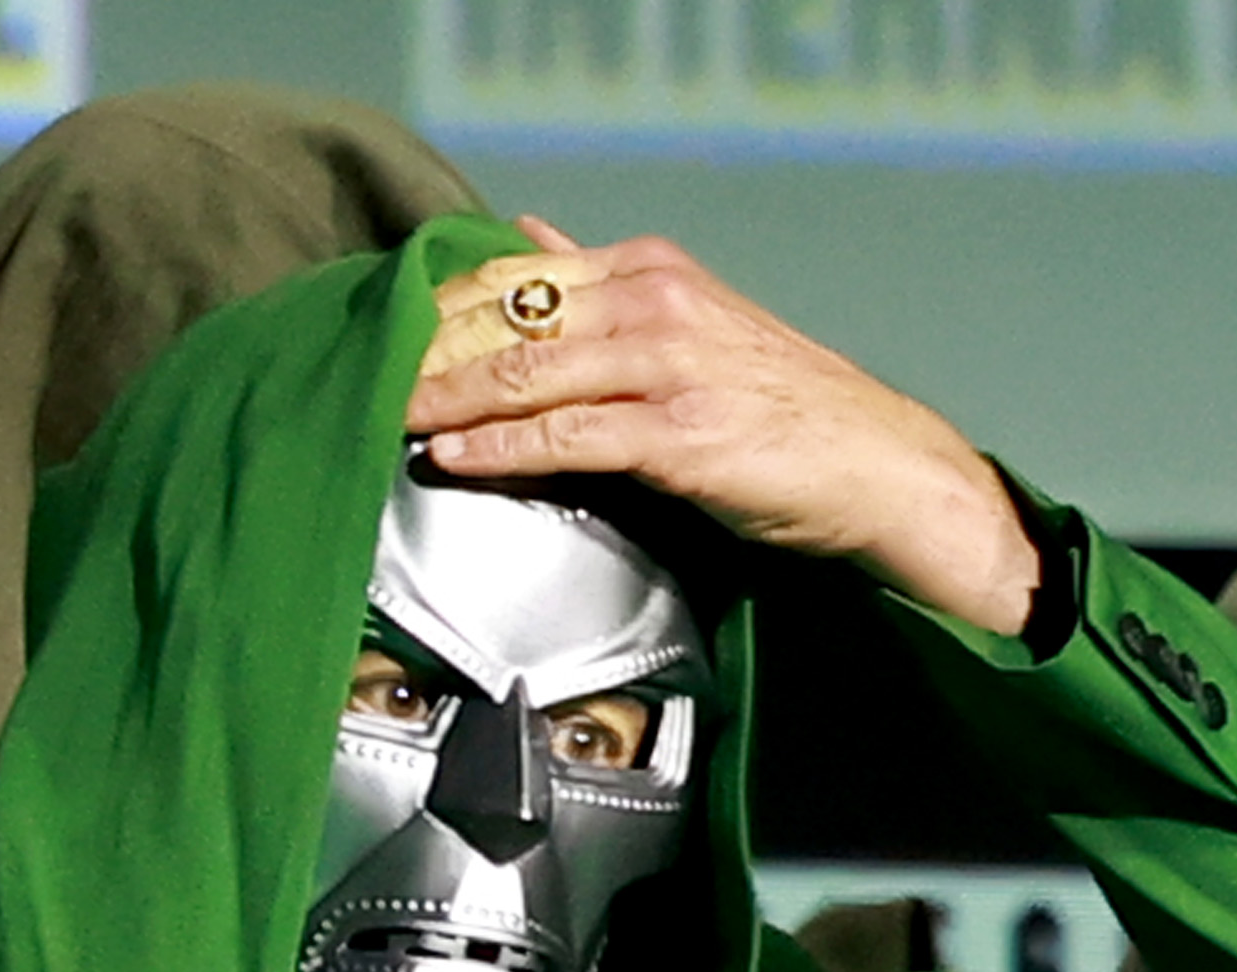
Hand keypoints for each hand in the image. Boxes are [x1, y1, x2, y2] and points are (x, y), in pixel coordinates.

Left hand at [408, 218, 1040, 639]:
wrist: (878, 465)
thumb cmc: (783, 409)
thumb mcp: (688, 321)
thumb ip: (602, 287)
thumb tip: (530, 241)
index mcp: (648, 272)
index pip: (515, 276)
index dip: (439, 306)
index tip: (382, 332)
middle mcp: (653, 303)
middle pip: (505, 318)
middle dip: (424, 352)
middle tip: (358, 375)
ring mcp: (666, 366)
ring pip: (526, 373)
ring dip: (443, 398)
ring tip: (383, 416)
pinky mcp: (678, 436)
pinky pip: (566, 436)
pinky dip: (500, 448)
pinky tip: (452, 456)